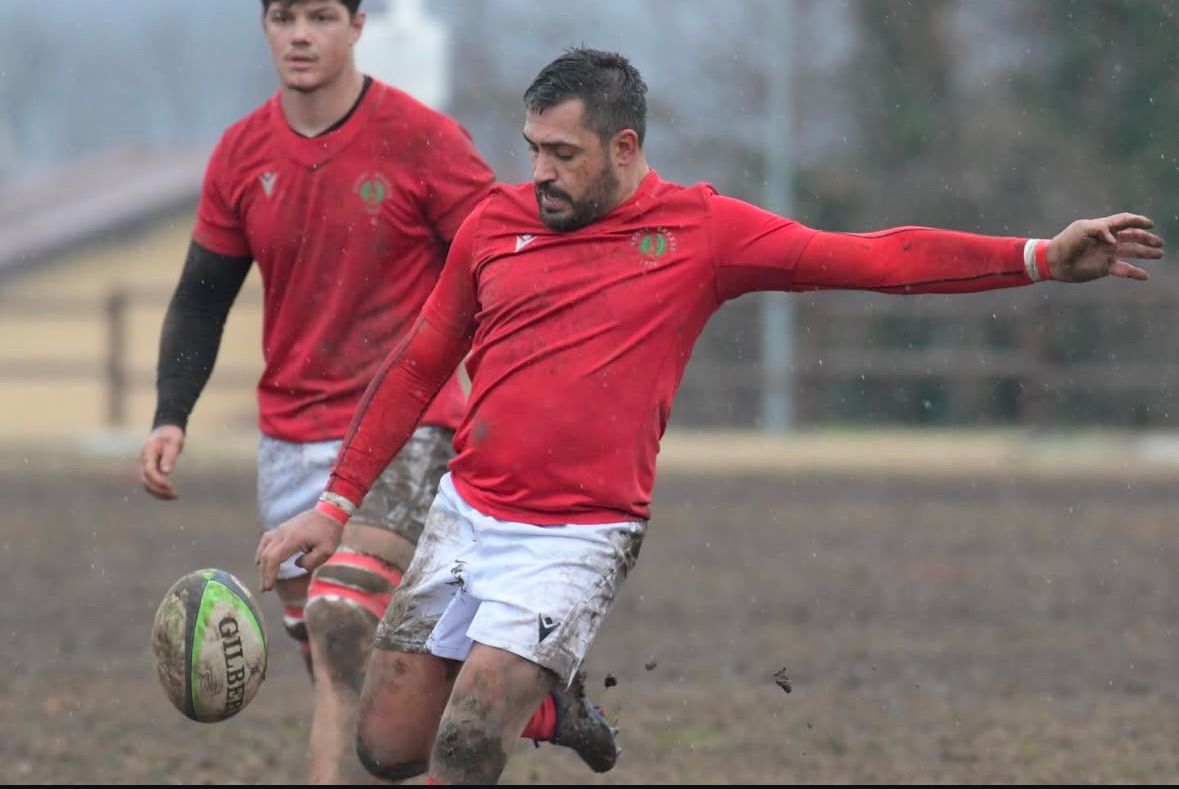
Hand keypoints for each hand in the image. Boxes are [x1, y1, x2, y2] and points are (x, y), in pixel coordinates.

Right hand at [140, 424, 184, 499]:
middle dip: (159, 490)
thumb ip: (169, 456)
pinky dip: (159, 489)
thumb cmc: (171, 435)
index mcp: (148, 454)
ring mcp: (146, 466)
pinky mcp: (151, 469)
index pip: (149, 471)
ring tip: (175, 497)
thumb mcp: (173, 443)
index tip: (171, 487)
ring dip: (159, 493)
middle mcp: (144, 462)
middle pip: (146, 481)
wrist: (166, 429)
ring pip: (147, 484)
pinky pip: (151, 482)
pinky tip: (170, 493)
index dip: (158, 481)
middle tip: (175, 496)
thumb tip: (166, 472)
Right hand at [255, 509, 342, 591]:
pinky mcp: (283, 527)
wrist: (330, 511)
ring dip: (262, 564)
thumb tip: (298, 564)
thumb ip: (311, 562)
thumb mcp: (326, 551)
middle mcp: (283, 533)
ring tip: (264, 578)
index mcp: (293, 539)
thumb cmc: (329, 532)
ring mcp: (281, 529)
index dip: (269, 573)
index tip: (268, 587)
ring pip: (264, 547)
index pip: (275, 558)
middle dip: (264, 573)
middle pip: (267, 555)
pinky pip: (266, 540)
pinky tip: (260, 560)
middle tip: (265, 589)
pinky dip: (261, 551)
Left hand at [1047, 213, 1163, 282]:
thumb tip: (1115, 240)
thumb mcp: (1082, 229)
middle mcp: (1109, 241)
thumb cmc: (1067, 241)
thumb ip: (1100, 229)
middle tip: (1159, 243)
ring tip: (1159, 254)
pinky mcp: (1105, 268)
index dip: (1138, 221)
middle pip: (1133, 237)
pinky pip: (1123, 270)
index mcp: (1104, 227)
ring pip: (1132, 252)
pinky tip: (1145, 276)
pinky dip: (1134, 273)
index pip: (1125, 221)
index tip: (1150, 223)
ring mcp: (1108, 254)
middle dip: (1147, 239)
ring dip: (1146, 253)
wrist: (1054, 261)